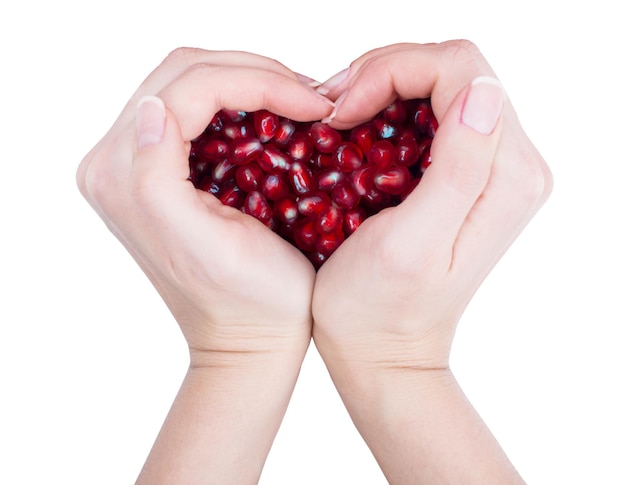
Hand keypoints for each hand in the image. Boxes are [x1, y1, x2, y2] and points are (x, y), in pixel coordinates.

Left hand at [76, 48, 332, 482]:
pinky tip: (274, 117)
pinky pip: (197, 106)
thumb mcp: (209, 246)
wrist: (249, 339)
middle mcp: (115, 163)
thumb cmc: (250, 303)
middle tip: (311, 99)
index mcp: (121, 178)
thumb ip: (154, 179)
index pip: (189, 87)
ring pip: (192, 82)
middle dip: (257, 74)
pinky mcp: (159, 166)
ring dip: (251, 82)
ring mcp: (135, 161)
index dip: (259, 82)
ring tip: (299, 104)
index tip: (314, 104)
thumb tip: (153, 108)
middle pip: (185, 73)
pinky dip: (240, 101)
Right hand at [311, 41, 551, 483]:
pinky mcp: (467, 173)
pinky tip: (356, 135)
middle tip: (334, 112)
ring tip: (338, 122)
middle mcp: (512, 164)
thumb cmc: (380, 309)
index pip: (459, 70)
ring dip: (381, 89)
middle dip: (384, 74)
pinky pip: (431, 111)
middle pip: (452, 69)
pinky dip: (387, 109)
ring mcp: (492, 167)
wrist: (383, 349)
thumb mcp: (413, 244)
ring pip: (439, 83)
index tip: (342, 111)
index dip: (391, 72)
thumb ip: (459, 168)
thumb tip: (481, 90)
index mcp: (506, 176)